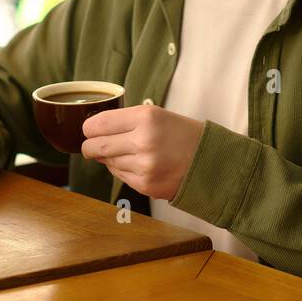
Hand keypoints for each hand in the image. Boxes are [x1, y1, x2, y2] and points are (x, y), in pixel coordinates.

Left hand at [80, 103, 203, 199]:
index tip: (89, 130)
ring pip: (107, 162)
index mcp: (146, 118)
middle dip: (90, 147)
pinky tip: (138, 164)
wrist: (212, 162)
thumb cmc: (184, 135)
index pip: (97, 124)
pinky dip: (123, 170)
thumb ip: (125, 121)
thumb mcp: (157, 115)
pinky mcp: (146, 185)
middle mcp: (143, 142)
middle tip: (91, 146)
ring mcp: (144, 166)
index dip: (88, 128)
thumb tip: (92, 132)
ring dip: (110, 158)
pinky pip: (120, 176)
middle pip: (95, 146)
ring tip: (129, 153)